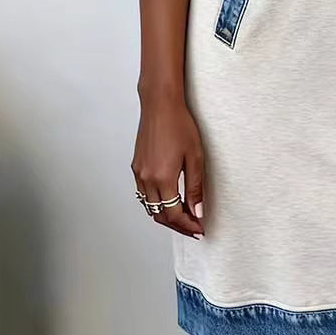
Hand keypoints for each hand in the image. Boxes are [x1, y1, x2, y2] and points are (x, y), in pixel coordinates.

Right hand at [131, 90, 204, 238]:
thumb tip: (198, 211)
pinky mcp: (136, 166)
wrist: (160, 105)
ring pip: (150, 206)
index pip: (174, 214)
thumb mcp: (195, 157)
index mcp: (162, 179)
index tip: (199, 228)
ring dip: (166, 215)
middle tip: (194, 227)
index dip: (188, 225)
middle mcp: (146, 179)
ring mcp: (139, 173)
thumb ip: (196, 188)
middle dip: (178, 225)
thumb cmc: (179, 125)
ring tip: (183, 215)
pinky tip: (168, 199)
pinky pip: (143, 194)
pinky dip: (156, 202)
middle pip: (160, 215)